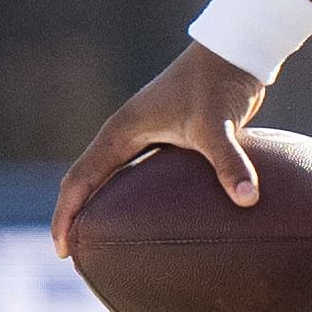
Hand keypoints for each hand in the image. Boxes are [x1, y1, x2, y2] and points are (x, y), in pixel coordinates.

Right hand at [51, 43, 268, 257]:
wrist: (235, 54)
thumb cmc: (219, 85)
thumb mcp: (219, 125)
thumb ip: (229, 162)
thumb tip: (248, 201)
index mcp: (121, 131)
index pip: (80, 179)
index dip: (67, 216)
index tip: (63, 250)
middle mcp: (126, 134)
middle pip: (88, 182)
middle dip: (76, 217)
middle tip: (77, 257)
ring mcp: (145, 135)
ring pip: (113, 179)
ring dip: (104, 209)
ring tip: (105, 246)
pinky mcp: (168, 138)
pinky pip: (142, 177)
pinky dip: (137, 200)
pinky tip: (154, 224)